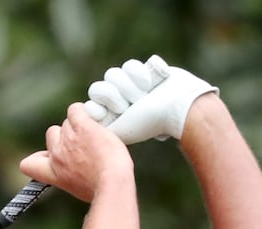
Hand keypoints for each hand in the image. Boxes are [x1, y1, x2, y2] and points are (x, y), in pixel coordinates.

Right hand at [18, 103, 130, 201]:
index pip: (28, 165)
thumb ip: (70, 178)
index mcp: (54, 174)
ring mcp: (68, 139)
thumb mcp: (79, 190)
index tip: (50, 157)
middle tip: (85, 143)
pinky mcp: (82, 127)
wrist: (112, 181)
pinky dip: (83, 111)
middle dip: (65, 136)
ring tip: (96, 134)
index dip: (37, 158)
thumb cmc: (102, 190)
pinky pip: (76, 110)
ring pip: (67, 122)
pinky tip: (94, 117)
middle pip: (52, 134)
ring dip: (79, 125)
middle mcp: (57, 155)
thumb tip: (75, 175)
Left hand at [84, 55, 217, 143]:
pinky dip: (141, 73)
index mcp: (110, 114)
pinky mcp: (141, 71)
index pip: (91, 100)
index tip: (117, 110)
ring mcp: (129, 84)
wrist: (178, 106)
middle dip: (116, 93)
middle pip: (100, 85)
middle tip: (132, 104)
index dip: (102, 102)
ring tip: (145, 94)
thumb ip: (98, 127)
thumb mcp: (120, 130)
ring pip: (113, 73)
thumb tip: (84, 115)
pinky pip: (129, 64)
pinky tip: (153, 82)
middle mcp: (118, 99)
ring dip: (130, 85)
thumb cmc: (150, 121)